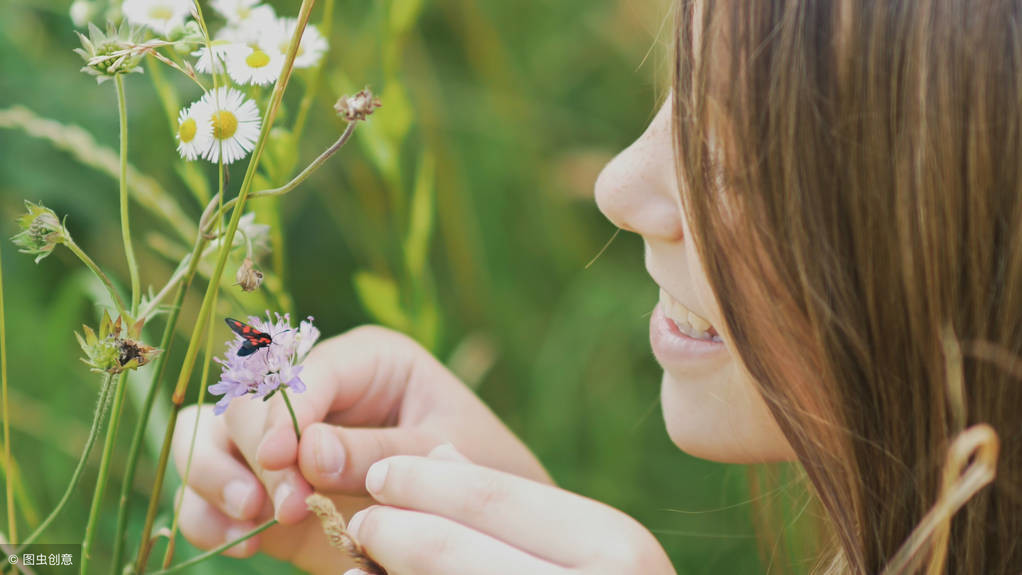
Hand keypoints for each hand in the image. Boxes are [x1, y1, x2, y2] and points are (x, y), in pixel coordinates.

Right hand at [171, 325, 549, 572]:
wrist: (486, 519)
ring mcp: (284, 438)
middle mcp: (316, 390)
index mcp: (368, 360)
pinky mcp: (268, 485)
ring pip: (207, 435)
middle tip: (288, 507)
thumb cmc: (479, 467)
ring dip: (213, 476)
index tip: (285, 461)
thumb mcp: (442, 453)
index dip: (284, 413)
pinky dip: (207, 513)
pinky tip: (238, 540)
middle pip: (247, 400)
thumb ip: (377, 452)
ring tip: (250, 521)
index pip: (305, 372)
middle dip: (257, 455)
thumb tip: (308, 454)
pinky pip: (209, 489)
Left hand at [344, 443, 675, 574]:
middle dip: (392, 527)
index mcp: (617, 548)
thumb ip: (519, 507)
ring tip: (365, 556)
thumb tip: (438, 452)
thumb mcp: (593, 550)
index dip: (424, 481)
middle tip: (363, 518)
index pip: (493, 498)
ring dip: (386, 570)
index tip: (383, 475)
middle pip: (449, 547)